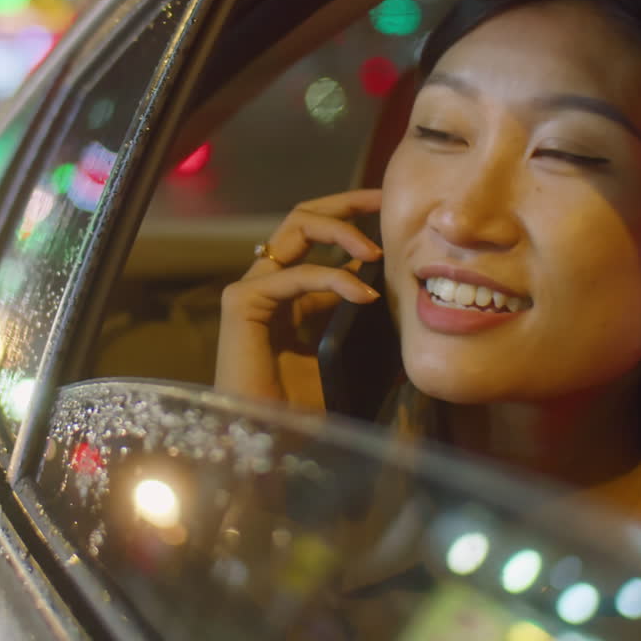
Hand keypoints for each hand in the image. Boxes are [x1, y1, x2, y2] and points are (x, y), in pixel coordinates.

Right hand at [215, 189, 383, 408]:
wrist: (268, 440)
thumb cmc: (301, 410)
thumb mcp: (343, 354)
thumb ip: (357, 323)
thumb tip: (397, 303)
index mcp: (291, 295)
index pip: (319, 240)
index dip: (354, 221)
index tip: (392, 214)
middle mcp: (269, 284)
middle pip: (302, 218)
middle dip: (345, 203)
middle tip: (383, 200)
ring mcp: (251, 289)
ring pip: (295, 228)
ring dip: (341, 230)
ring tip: (379, 252)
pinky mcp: (242, 302)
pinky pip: (294, 273)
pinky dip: (334, 278)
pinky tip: (365, 295)